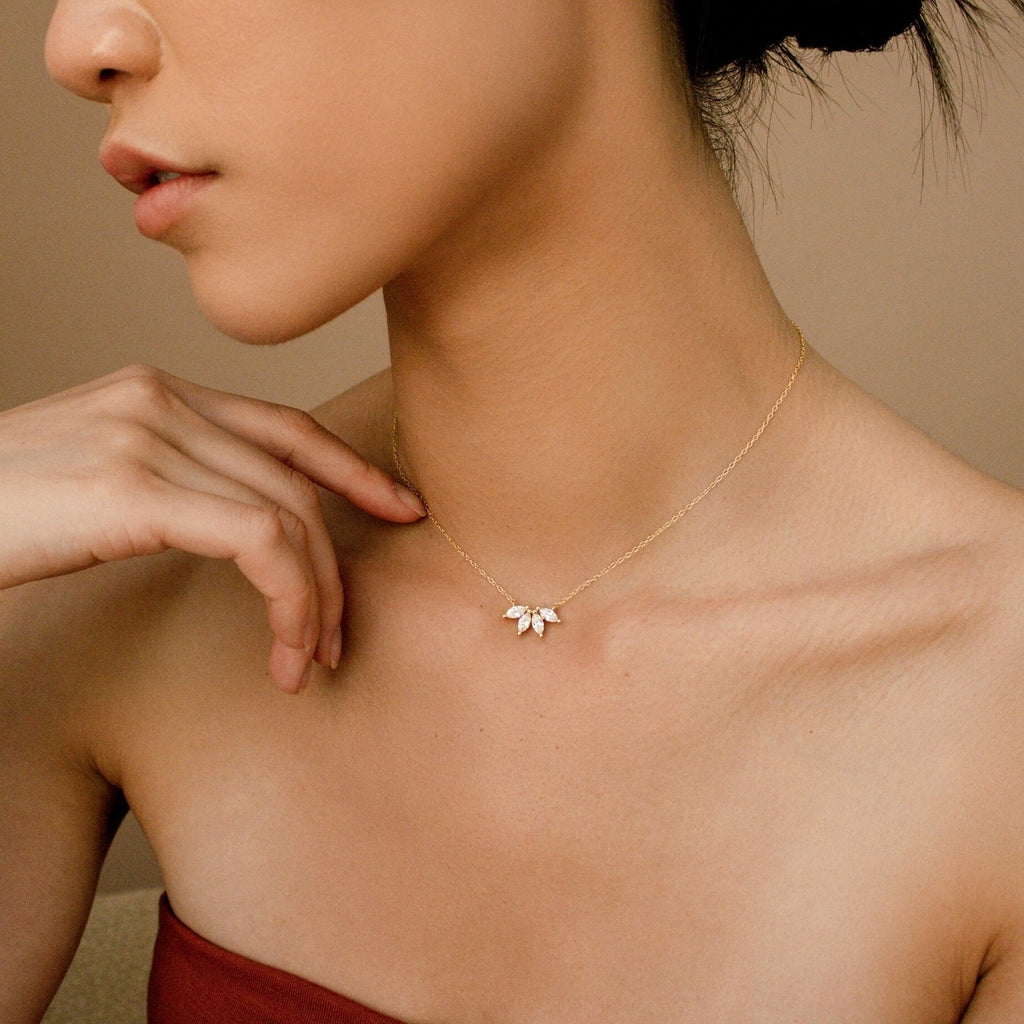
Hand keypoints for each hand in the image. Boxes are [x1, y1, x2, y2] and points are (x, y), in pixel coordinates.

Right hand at [0, 365, 424, 692]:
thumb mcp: (94, 489)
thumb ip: (170, 486)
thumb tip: (240, 527)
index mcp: (154, 393)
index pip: (283, 426)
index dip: (351, 469)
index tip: (400, 507)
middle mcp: (158, 398)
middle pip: (294, 478)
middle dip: (335, 561)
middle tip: (339, 634)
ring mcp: (146, 434)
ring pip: (287, 514)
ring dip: (314, 598)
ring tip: (306, 663)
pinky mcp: (132, 486)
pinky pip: (257, 540)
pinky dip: (288, 599)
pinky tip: (283, 650)